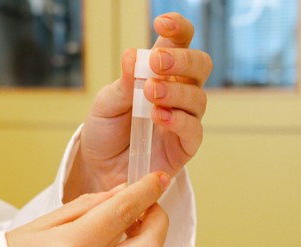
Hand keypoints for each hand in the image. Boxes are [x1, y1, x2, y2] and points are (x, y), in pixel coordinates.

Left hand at [64, 12, 212, 201]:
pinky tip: (159, 116)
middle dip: (182, 59)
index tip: (162, 24)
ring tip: (151, 94)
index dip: (178, 29)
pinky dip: (178, 120)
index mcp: (160, 74)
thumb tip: (135, 55)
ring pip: (198, 98)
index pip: (179, 43)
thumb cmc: (105, 131)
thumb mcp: (105, 104)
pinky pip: (193, 130)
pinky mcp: (184, 146)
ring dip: (176, 92)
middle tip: (157, 63)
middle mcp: (177, 93)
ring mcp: (183, 119)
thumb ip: (123, 83)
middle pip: (200, 66)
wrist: (100, 169)